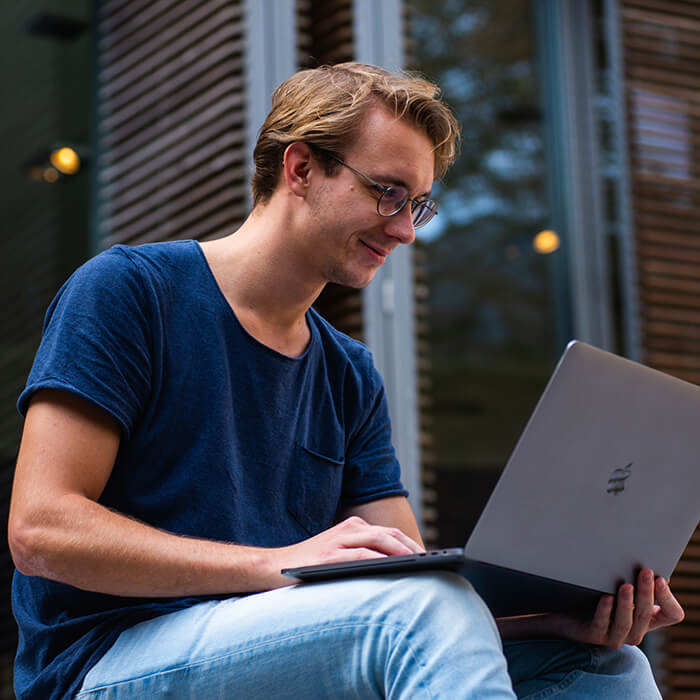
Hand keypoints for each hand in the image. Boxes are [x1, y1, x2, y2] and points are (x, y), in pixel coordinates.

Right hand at [270, 516, 424, 585]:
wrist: (272, 567)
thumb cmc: (309, 565)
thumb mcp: (339, 554)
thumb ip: (362, 554)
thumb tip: (396, 569)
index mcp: (352, 527)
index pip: (390, 533)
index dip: (411, 545)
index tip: (429, 559)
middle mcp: (348, 529)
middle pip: (390, 534)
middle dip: (413, 548)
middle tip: (431, 563)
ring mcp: (338, 541)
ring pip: (380, 541)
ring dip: (402, 552)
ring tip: (419, 565)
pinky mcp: (329, 556)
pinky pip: (361, 555)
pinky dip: (380, 560)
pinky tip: (393, 568)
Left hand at [550, 568, 684, 647]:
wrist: (564, 611)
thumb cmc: (595, 595)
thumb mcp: (618, 586)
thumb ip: (635, 580)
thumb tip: (651, 566)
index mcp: (646, 618)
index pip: (671, 614)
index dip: (667, 598)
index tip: (660, 577)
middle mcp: (634, 631)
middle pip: (646, 615)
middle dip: (646, 592)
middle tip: (646, 572)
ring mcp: (614, 636)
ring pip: (626, 623)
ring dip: (627, 603)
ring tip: (626, 585)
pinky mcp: (594, 636)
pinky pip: (601, 625)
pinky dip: (605, 611)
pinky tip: (605, 598)